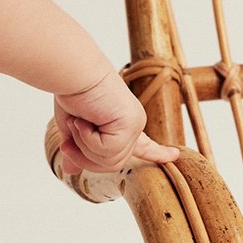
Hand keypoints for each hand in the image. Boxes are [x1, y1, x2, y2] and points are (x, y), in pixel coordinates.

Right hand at [52, 67, 181, 175]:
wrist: (74, 71)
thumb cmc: (72, 91)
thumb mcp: (72, 127)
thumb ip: (77, 148)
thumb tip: (70, 170)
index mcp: (123, 122)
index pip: (143, 144)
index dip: (157, 153)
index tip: (175, 155)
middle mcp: (134, 123)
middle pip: (112, 164)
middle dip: (85, 158)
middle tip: (67, 144)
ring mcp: (134, 123)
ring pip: (110, 162)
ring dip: (84, 148)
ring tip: (77, 124)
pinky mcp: (130, 123)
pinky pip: (107, 152)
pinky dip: (88, 140)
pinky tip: (83, 121)